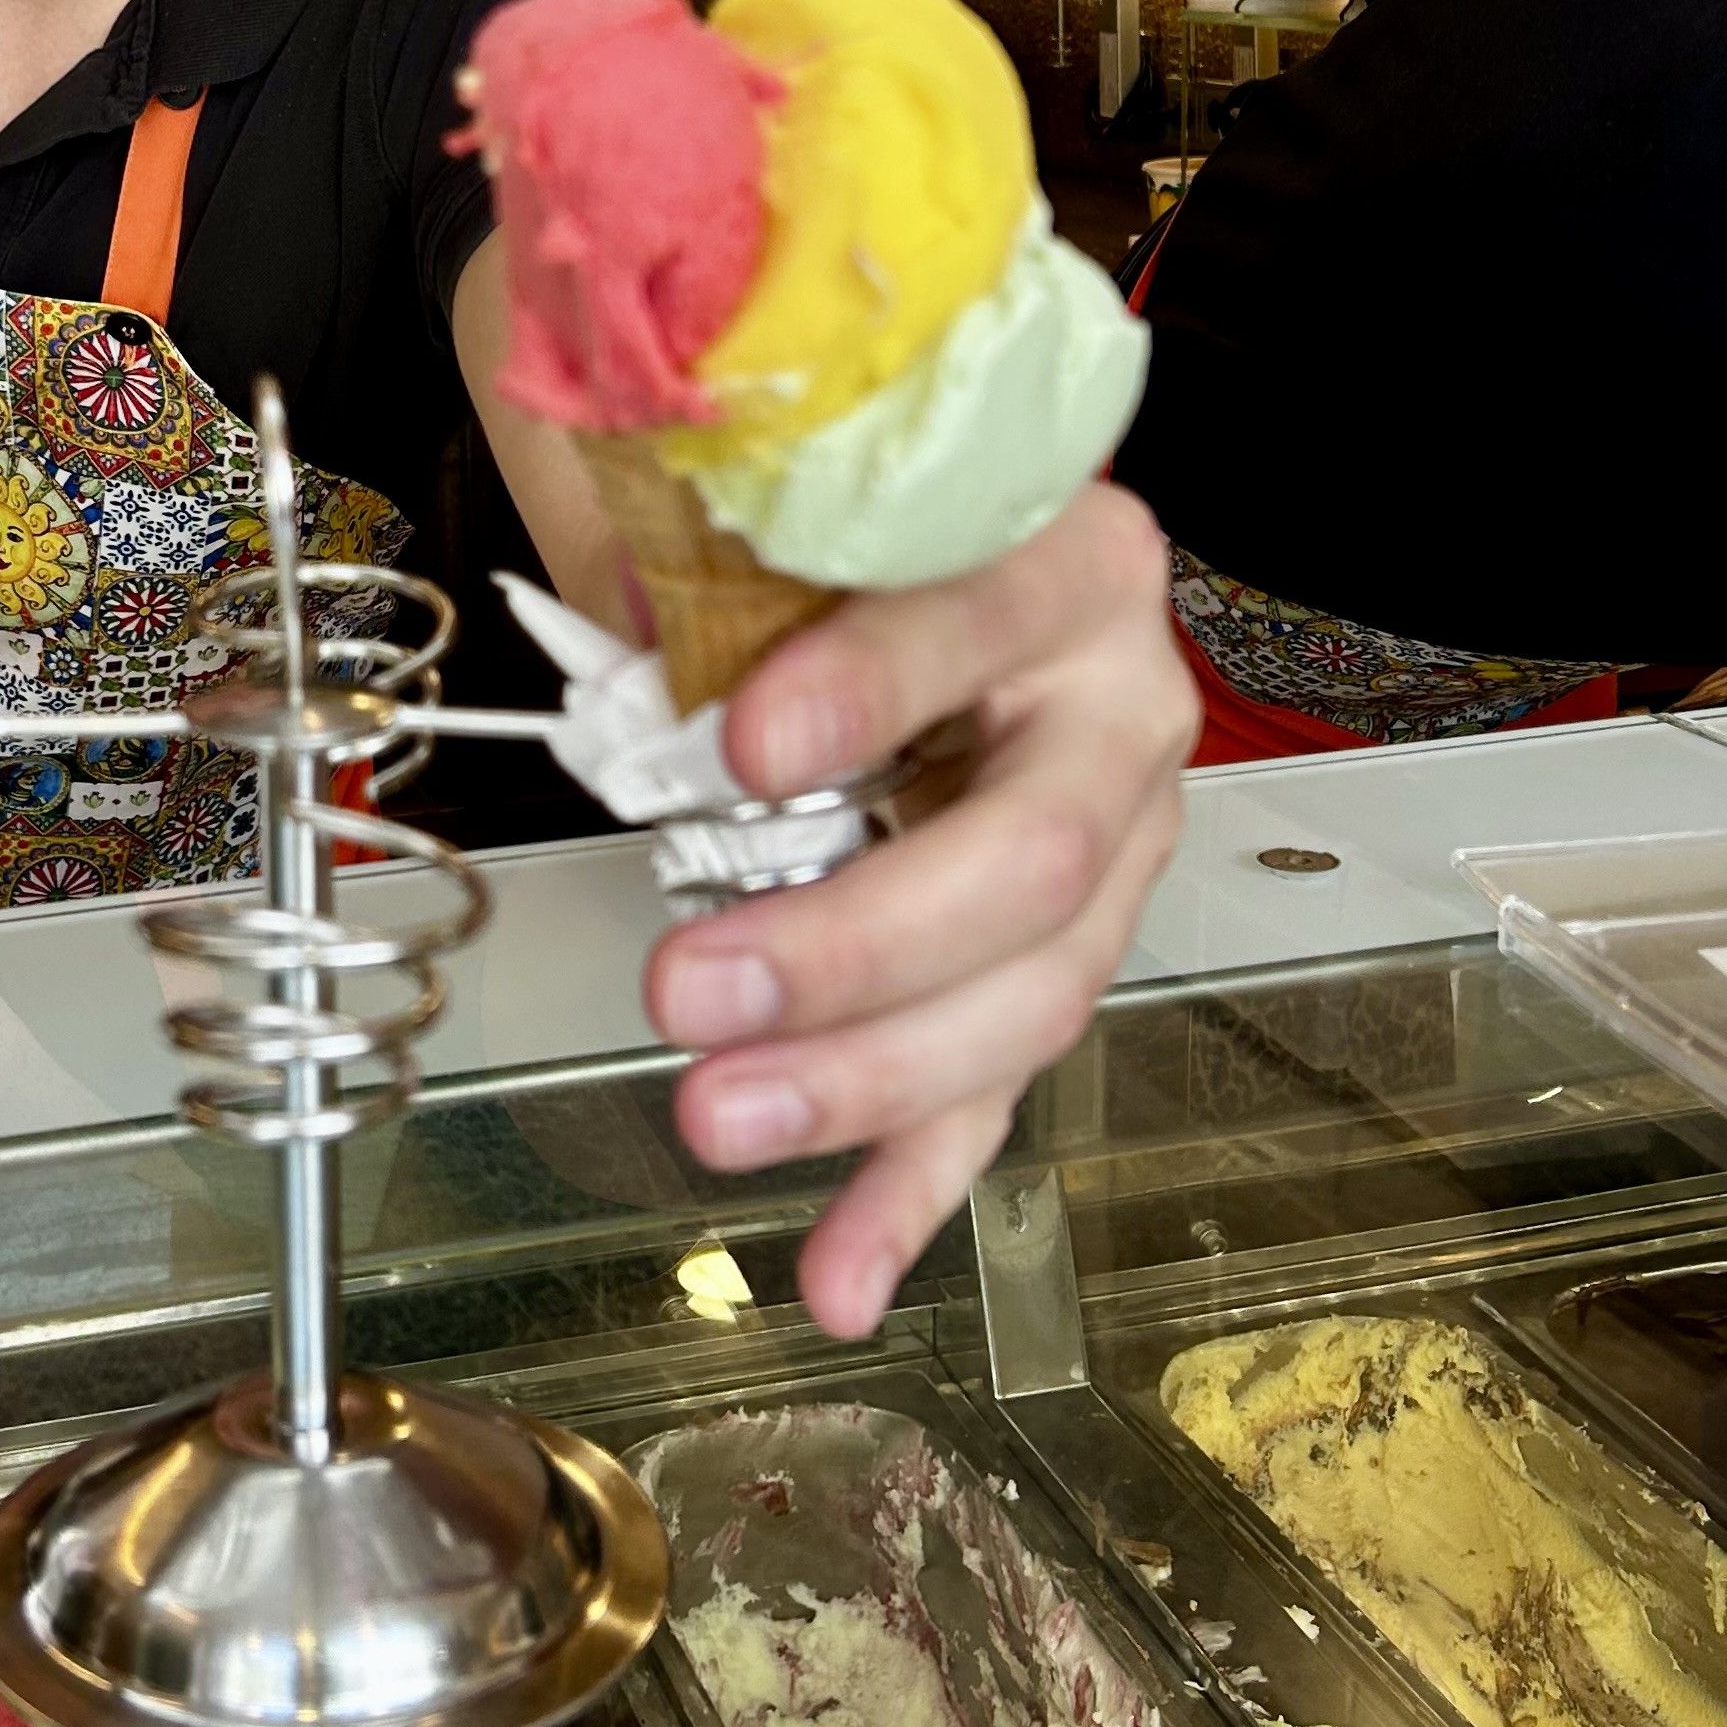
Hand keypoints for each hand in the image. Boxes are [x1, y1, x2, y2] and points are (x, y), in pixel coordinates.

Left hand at [643, 482, 1191, 1339]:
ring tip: (716, 1120)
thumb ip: (691, 512)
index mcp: (1061, 547)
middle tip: (693, 989)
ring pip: (1024, 993)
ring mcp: (1108, 844)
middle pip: (1028, 853)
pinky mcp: (1050, 953)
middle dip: (855, 945)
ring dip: (867, 1081)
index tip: (743, 747)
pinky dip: (907, 1186)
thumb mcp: (741, 449)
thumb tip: (606, 620)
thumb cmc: (812, 482)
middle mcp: (1120, 701)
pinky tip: (840, 1278)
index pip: (983, 615)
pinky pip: (990, 1088)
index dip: (872, 686)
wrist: (905, 510)